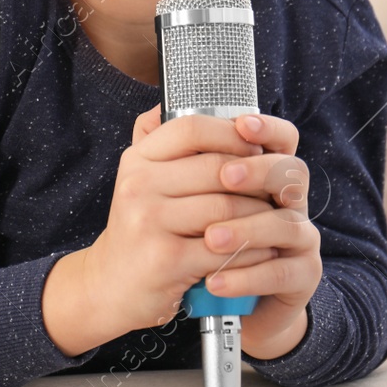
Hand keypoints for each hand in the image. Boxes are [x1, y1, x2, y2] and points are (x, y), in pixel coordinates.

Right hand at [84, 104, 280, 335]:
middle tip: (276, 190)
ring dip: (261, 216)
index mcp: (138, 160)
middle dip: (257, 181)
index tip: (255, 146)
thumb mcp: (140, 178)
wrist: (110, 286)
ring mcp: (149, 222)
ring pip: (228, 208)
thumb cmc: (140, 228)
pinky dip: (251, 249)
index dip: (231, 133)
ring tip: (273, 220)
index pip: (191, 127)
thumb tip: (180, 100)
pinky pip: (226, 248)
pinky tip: (261, 250)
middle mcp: (139, 186)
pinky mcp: (166, 260)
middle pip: (218, 169)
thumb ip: (159, 139)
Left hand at [199, 112, 320, 360]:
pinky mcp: (302, 275)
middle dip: (256, 172)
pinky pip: (282, 272)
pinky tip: (216, 281)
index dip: (267, 128)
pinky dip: (248, 276)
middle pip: (290, 172)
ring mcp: (301, 238)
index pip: (282, 139)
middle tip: (225, 178)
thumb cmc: (202, 243)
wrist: (217, 302)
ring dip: (246, 229)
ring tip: (209, 239)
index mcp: (267, 174)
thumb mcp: (191, 199)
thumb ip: (178, 157)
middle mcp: (290, 201)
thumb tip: (155, 113)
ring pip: (286, 224)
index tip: (242, 124)